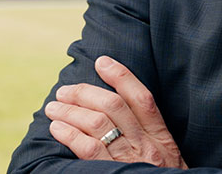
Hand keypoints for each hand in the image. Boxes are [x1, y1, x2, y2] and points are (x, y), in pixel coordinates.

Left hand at [45, 55, 186, 168]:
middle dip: (85, 92)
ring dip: (70, 111)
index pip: (142, 98)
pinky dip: (69, 134)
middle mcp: (147, 146)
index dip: (122, 76)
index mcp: (162, 139)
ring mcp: (130, 161)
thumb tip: (120, 115)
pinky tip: (57, 128)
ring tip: (53, 107)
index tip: (102, 62)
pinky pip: (87, 149)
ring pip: (97, 124)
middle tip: (65, 89)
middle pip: (114, 106)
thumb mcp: (168, 160)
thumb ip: (149, 139)